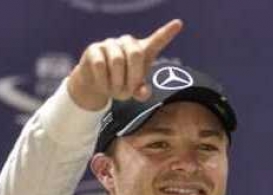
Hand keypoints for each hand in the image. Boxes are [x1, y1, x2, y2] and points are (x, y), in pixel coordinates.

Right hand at [67, 19, 183, 110]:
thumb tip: (143, 92)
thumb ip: (141, 91)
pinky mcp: (94, 49)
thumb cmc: (120, 84)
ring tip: (114, 91)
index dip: (167, 32)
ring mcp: (110, 44)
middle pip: (136, 54)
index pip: (157, 40)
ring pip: (117, 61)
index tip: (178, 24)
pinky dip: (104, 81)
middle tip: (128, 92)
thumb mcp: (133, 91)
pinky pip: (101, 65)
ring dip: (116, 82)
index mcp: (142, 51)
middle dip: (133, 77)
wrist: (95, 84)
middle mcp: (127, 43)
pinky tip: (103, 86)